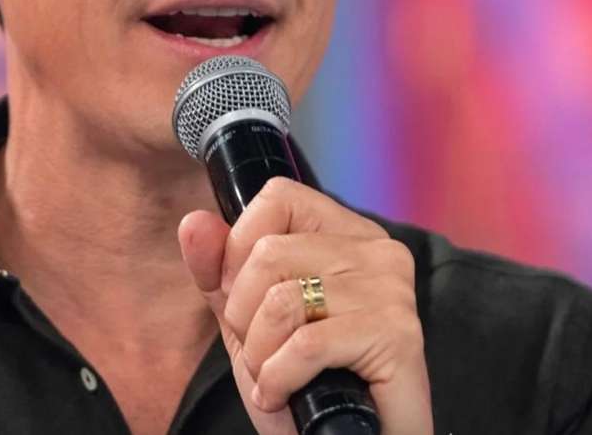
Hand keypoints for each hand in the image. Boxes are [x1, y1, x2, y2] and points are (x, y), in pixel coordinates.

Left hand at [178, 177, 431, 434]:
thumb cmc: (306, 386)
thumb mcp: (249, 323)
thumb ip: (218, 272)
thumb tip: (193, 222)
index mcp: (346, 232)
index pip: (278, 196)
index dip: (239, 249)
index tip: (244, 299)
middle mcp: (377, 249)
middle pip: (269, 251)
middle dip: (244, 315)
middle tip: (264, 352)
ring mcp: (391, 289)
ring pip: (282, 300)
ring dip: (261, 354)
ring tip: (275, 378)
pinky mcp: (398, 335)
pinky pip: (306, 345)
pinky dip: (278, 378)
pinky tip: (284, 395)